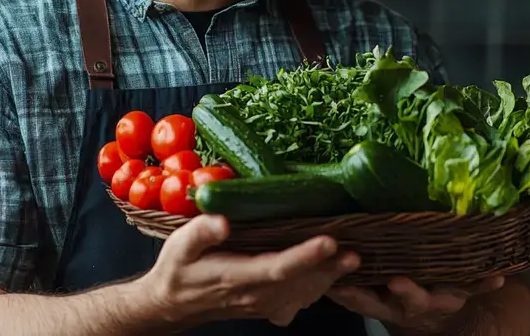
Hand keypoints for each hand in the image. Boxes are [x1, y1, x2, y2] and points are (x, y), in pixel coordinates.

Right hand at [139, 215, 360, 327]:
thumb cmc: (178, 269)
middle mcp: (255, 295)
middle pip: (299, 282)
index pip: (276, 267)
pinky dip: (321, 288)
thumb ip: (201, 232)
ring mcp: (264, 305)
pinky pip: (301, 300)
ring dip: (330, 278)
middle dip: (329, 268)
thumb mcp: (179, 246)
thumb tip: (222, 221)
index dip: (304, 256)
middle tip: (355, 251)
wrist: (174, 304)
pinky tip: (334, 273)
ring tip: (353, 260)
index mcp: (235, 277)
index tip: (328, 241)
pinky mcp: (270, 307)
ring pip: (304, 294)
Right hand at [326, 276, 504, 332]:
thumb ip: (346, 279)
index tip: (339, 284)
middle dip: (402, 292)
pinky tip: (499, 277)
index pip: (363, 299)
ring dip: (447, 292)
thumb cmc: (390, 292)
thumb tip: (313, 244)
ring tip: (452, 287)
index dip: (351, 294)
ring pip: (439, 297)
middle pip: (404, 301)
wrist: (431, 318)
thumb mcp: (368, 290)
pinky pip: (475, 289)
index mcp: (382, 301)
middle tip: (396, 281)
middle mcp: (407, 305)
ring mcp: (436, 300)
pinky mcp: (459, 294)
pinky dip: (485, 283)